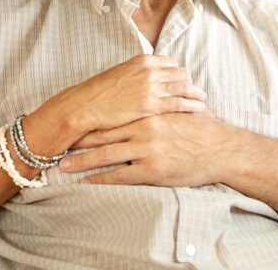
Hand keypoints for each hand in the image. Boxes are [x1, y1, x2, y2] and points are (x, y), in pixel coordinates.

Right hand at [54, 55, 206, 136]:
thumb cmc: (99, 93)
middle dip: (189, 83)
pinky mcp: (152, 106)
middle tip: (195, 92)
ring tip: (202, 100)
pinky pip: (180, 103)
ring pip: (184, 87)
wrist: (85, 106)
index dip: (178, 73)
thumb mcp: (120, 74)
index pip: (171, 63)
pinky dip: (192, 105)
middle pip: (181, 74)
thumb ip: (137, 74)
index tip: (183, 81)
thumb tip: (148, 79)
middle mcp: (150, 71)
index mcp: (142, 61)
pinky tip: (199, 109)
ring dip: (196, 94)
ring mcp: (152, 88)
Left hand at [59, 112, 234, 186]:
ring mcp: (146, 150)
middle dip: (77, 140)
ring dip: (81, 161)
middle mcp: (143, 129)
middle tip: (57, 144)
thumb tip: (148, 94)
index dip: (90, 121)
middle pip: (102, 134)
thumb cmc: (201, 129)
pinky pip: (119, 175)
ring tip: (63, 166)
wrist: (220, 149)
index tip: (72, 124)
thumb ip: (160, 103)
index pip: (112, 116)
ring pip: (105, 155)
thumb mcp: (179, 108)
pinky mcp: (151, 170)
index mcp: (148, 112)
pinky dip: (100, 179)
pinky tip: (87, 181)